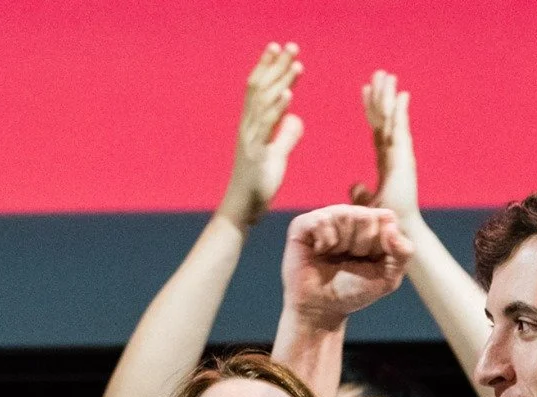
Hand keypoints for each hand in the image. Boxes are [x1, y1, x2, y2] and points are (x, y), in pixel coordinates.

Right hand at [218, 43, 305, 226]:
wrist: (241, 211)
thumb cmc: (257, 186)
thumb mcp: (276, 157)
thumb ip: (285, 136)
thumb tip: (296, 119)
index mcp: (252, 126)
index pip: (259, 89)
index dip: (269, 67)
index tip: (280, 48)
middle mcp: (248, 127)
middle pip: (261, 88)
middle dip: (276, 65)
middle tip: (291, 44)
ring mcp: (250, 139)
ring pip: (264, 103)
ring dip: (280, 81)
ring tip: (295, 62)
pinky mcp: (256, 154)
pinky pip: (266, 127)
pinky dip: (277, 108)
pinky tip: (288, 94)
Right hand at [281, 205, 412, 327]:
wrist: (322, 309)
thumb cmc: (354, 292)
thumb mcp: (388, 277)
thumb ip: (403, 252)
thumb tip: (392, 228)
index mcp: (370, 225)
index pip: (386, 217)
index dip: (380, 243)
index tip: (370, 260)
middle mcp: (348, 217)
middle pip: (365, 216)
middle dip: (361, 245)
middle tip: (349, 260)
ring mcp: (326, 218)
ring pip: (344, 214)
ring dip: (342, 244)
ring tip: (334, 257)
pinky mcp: (303, 225)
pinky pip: (321, 220)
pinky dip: (325, 241)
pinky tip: (320, 252)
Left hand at [349, 70, 420, 227]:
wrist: (398, 233)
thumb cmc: (385, 224)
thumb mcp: (367, 204)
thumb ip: (361, 193)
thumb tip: (354, 184)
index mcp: (387, 163)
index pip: (377, 131)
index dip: (372, 111)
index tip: (365, 91)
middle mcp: (396, 156)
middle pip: (387, 120)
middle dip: (382, 96)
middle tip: (378, 73)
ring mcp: (402, 157)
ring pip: (393, 120)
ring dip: (390, 97)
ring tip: (386, 75)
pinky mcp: (405, 160)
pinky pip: (400, 131)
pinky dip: (400, 113)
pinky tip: (400, 94)